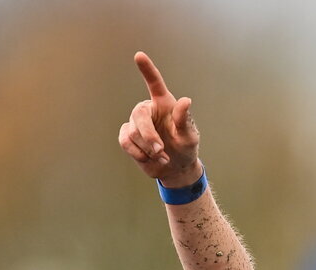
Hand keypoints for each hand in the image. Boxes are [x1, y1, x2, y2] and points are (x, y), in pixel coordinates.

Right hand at [119, 52, 201, 186]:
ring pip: (133, 132)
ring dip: (148, 149)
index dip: (147, 70)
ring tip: (162, 156)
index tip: (139, 55)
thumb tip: (185, 100)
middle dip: (149, 135)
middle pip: (139, 115)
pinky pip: (125, 142)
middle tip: (161, 150)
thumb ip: (184, 120)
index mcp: (164, 104)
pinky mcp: (127, 136)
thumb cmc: (185, 148)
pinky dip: (138, 153)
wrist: (174, 168)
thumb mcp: (189, 136)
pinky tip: (149, 158)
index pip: (155, 84)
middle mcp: (148, 109)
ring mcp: (136, 123)